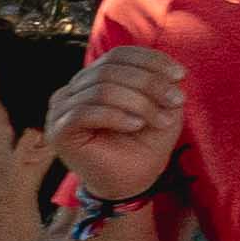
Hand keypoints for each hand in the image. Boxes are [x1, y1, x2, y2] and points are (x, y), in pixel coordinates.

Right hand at [41, 42, 184, 208]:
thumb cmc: (143, 146)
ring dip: (139, 102)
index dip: (150, 60)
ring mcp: (60, 110)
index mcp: (93, 80)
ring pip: (101, 89)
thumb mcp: (160, 108)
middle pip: (110, 70)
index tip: (180, 75)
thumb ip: (158, 84)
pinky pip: (86, 112)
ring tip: (162, 120)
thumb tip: (164, 68)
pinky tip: (136, 126)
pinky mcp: (58, 131)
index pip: (118, 56)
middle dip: (150, 83)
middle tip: (176, 101)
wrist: (129, 185)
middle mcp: (72, 90)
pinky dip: (117, 116)